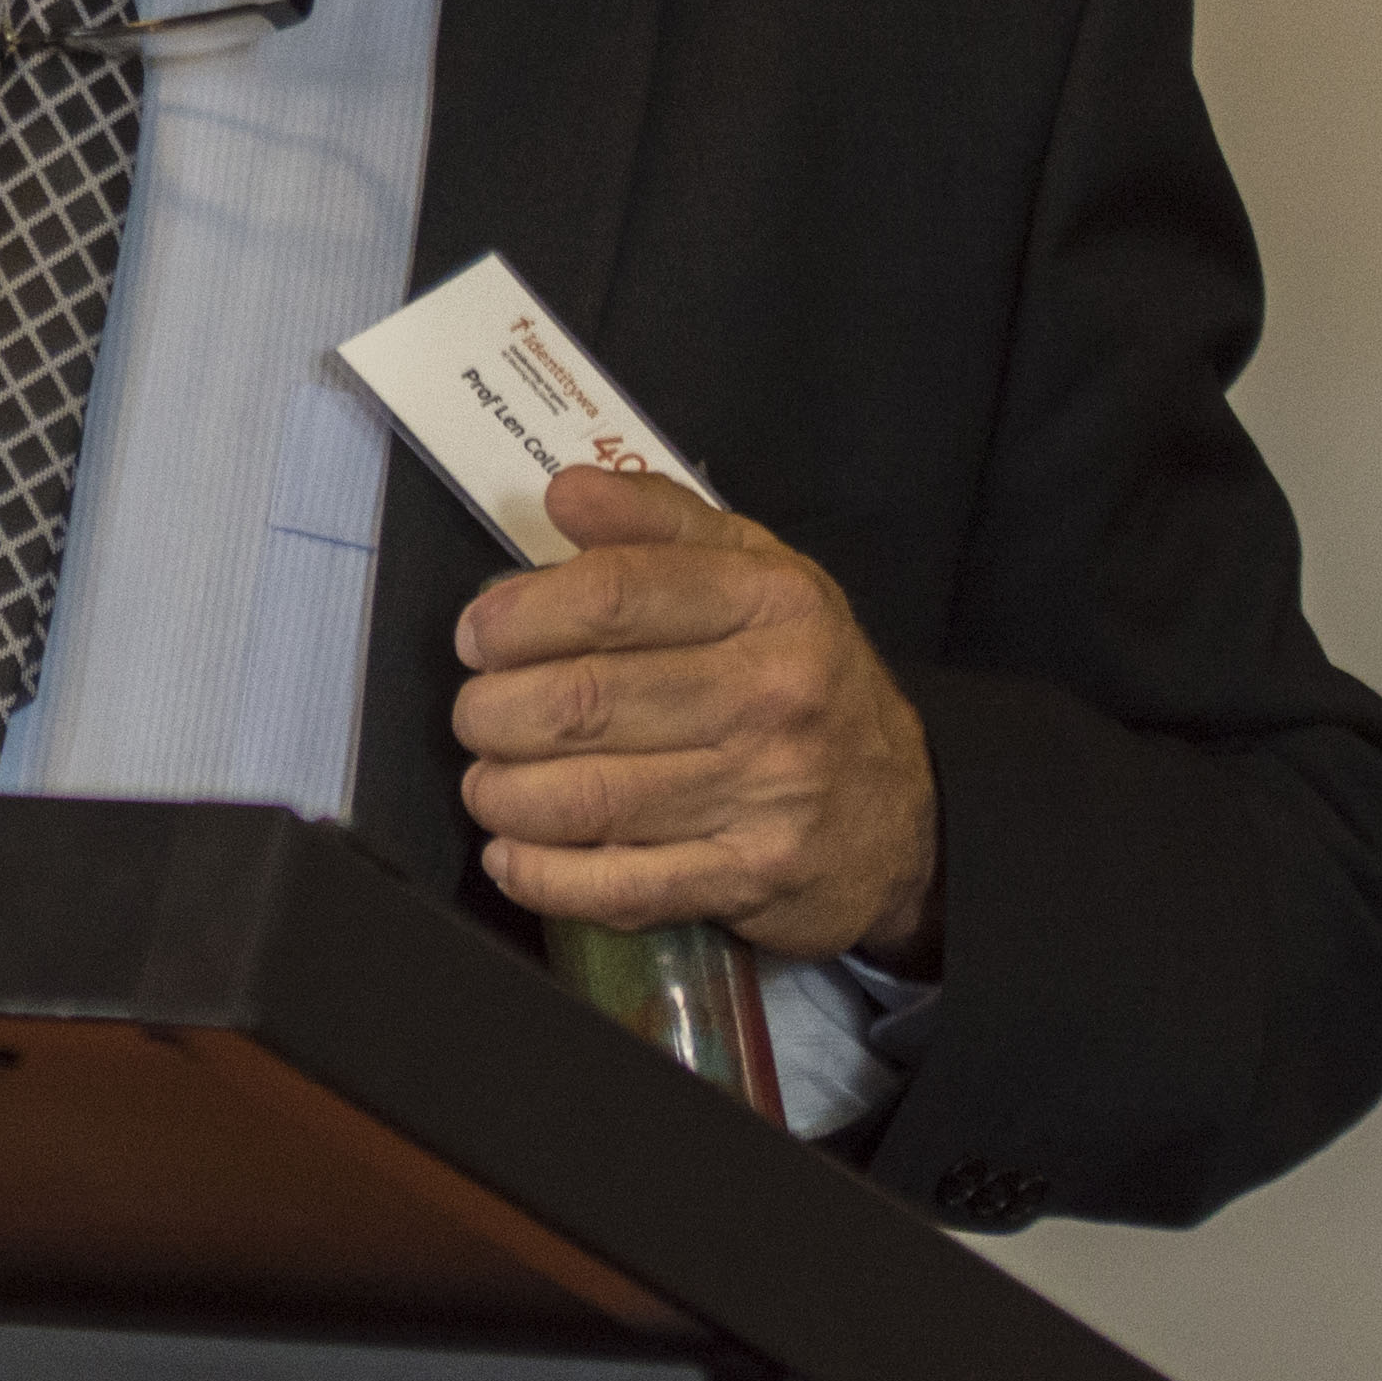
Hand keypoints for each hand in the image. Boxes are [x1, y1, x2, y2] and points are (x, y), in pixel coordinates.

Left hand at [451, 469, 942, 967]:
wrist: (905, 812)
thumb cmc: (800, 676)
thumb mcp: (754, 570)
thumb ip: (657, 520)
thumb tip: (565, 493)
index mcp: (771, 600)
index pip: (612, 595)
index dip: (518, 616)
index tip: (479, 636)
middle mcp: (776, 692)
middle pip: (583, 700)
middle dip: (493, 712)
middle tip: (476, 716)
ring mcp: (769, 792)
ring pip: (587, 798)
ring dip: (504, 795)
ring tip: (487, 783)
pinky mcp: (754, 879)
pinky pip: (620, 887)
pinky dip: (544, 877)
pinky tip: (512, 856)